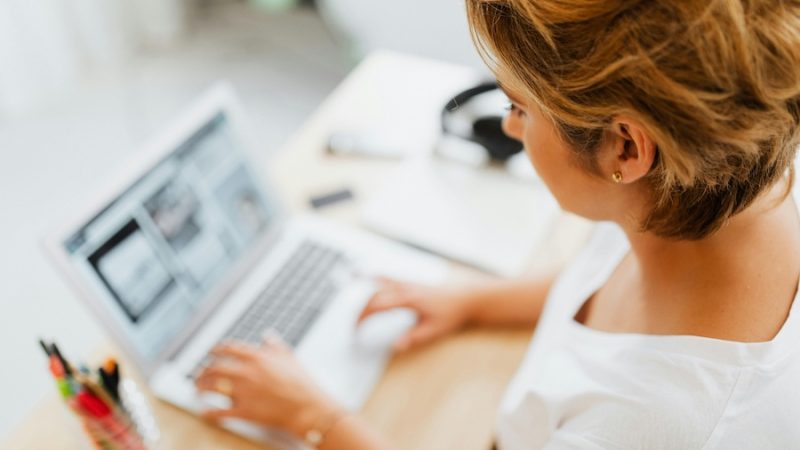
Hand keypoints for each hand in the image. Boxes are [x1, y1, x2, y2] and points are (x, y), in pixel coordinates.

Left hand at [195, 335, 338, 436]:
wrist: (308, 407)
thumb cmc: (301, 383)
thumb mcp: (289, 357)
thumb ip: (275, 345)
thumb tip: (268, 335)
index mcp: (257, 357)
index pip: (228, 349)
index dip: (215, 349)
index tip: (210, 352)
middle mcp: (246, 372)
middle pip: (215, 368)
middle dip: (203, 370)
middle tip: (200, 372)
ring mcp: (244, 392)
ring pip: (213, 387)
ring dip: (201, 387)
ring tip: (198, 388)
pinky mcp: (244, 411)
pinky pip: (220, 412)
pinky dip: (209, 413)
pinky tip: (204, 412)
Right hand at [357, 279, 477, 351]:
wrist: (466, 298)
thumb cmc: (452, 313)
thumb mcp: (435, 330)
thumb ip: (414, 338)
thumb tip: (395, 346)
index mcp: (408, 299)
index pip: (377, 305)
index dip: (363, 317)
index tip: (355, 330)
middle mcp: (405, 287)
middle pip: (374, 294)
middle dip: (360, 308)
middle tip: (352, 325)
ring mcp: (407, 283)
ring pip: (379, 281)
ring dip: (364, 285)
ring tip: (348, 279)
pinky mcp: (410, 283)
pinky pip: (388, 277)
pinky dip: (374, 276)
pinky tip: (365, 273)